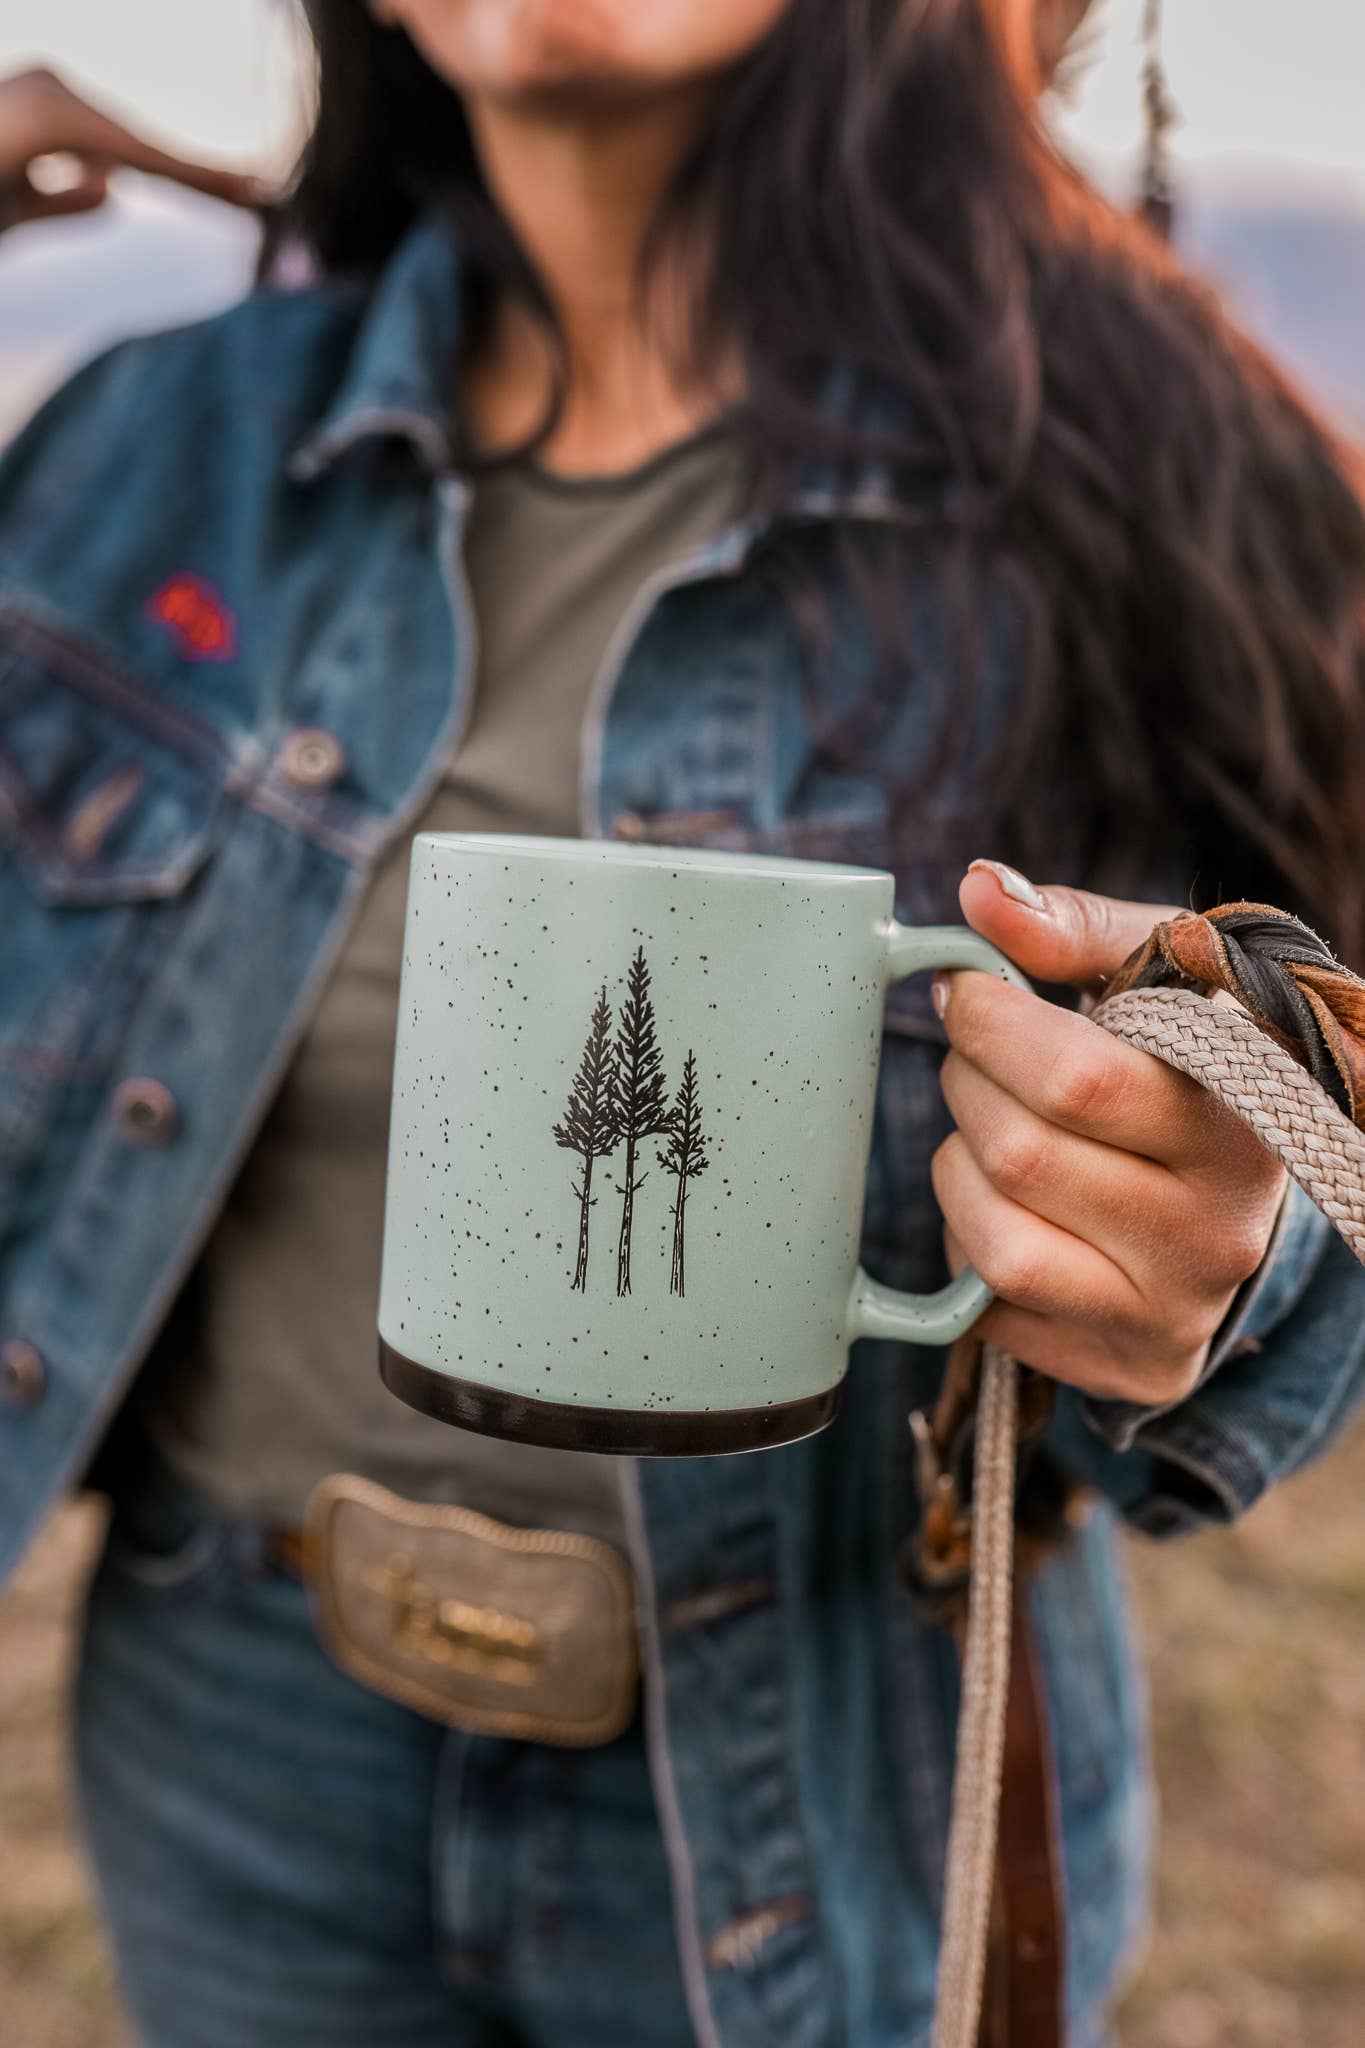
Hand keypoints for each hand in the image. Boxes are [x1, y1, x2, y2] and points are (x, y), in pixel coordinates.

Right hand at [0, 68, 264, 233]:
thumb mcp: (13, 211)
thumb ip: (58, 202)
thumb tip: (114, 187)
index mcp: (46, 116)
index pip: (130, 156)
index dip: (187, 178)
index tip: (239, 196)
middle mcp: (52, 94)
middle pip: (144, 150)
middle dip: (205, 179)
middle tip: (266, 195)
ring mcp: (52, 96)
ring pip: (146, 152)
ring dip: (205, 179)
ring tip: (260, 195)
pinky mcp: (52, 115)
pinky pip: (134, 155)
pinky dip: (187, 175)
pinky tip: (238, 189)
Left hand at [931, 860, 1287, 1405]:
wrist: (1237, 1195)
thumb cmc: (1178, 1062)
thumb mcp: (1157, 975)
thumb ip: (1070, 927)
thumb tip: (977, 891)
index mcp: (1241, 1115)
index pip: (1078, 1078)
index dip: (990, 1025)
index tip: (966, 991)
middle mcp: (1223, 1229)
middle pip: (1021, 1155)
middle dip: (966, 1089)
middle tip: (975, 1062)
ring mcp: (1179, 1312)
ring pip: (995, 1242)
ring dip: (958, 1173)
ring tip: (990, 1136)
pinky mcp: (1133, 1370)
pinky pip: (989, 1311)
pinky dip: (968, 1250)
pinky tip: (1010, 1209)